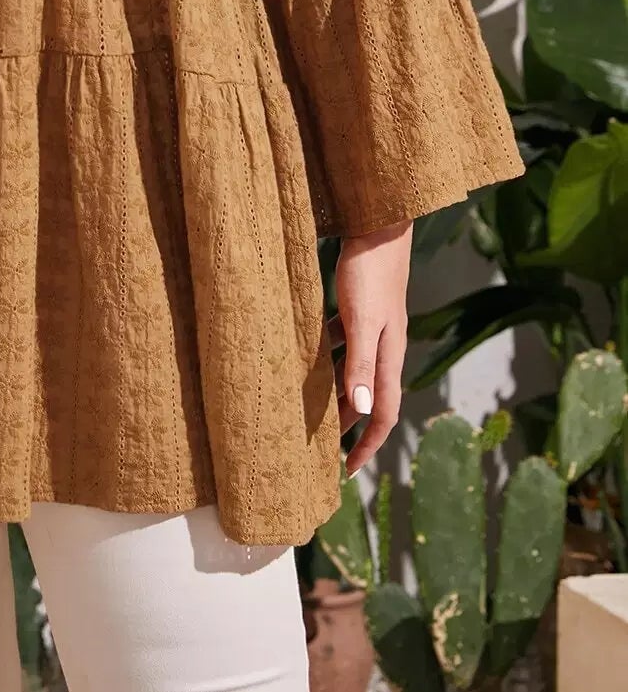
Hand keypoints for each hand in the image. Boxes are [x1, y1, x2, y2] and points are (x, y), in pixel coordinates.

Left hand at [328, 219, 411, 475]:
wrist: (378, 225)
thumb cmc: (370, 272)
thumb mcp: (361, 321)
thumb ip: (360, 364)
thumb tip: (360, 413)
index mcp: (389, 356)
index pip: (382, 414)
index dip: (367, 445)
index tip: (347, 471)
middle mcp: (385, 347)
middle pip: (367, 398)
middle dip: (348, 426)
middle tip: (321, 449)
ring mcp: (373, 327)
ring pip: (353, 371)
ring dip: (336, 393)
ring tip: (311, 408)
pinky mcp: (360, 307)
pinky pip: (342, 343)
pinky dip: (327, 356)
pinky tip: (305, 352)